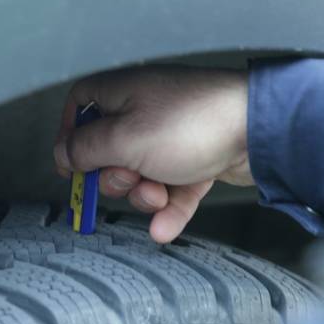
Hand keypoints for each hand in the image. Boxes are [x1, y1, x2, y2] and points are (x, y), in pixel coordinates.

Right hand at [53, 66, 252, 243]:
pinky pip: (174, 187)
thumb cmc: (191, 123)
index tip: (71, 167)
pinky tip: (164, 230)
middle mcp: (146, 109)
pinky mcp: (198, 157)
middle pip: (109, 151)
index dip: (70, 138)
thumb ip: (85, 149)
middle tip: (130, 180)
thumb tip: (62, 154)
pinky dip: (170, 208)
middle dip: (116, 178)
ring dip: (145, 195)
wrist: (261, 129)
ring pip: (142, 174)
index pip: (80, 107)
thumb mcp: (123, 139)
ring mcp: (174, 135)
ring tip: (160, 195)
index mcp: (121, 93)